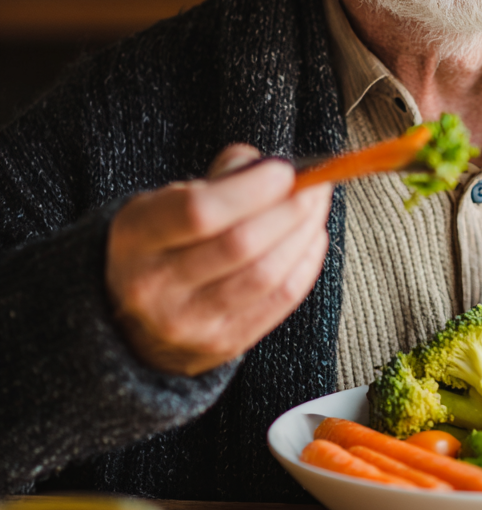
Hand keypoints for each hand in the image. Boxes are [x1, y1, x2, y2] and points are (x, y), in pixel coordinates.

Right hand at [106, 144, 332, 376]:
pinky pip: (280, 300)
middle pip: (241, 244)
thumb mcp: (169, 200)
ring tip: (317, 206)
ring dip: (304, 233)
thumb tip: (271, 166)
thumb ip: (220, 177)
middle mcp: (154, 285)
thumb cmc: (166, 241)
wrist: (136, 319)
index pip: (199, 211)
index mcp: (136, 235)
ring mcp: (187, 322)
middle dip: (290, 209)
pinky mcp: (222, 343)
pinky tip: (312, 238)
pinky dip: (306, 263)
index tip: (285, 169)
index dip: (252, 188)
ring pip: (266, 274)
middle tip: (317, 184)